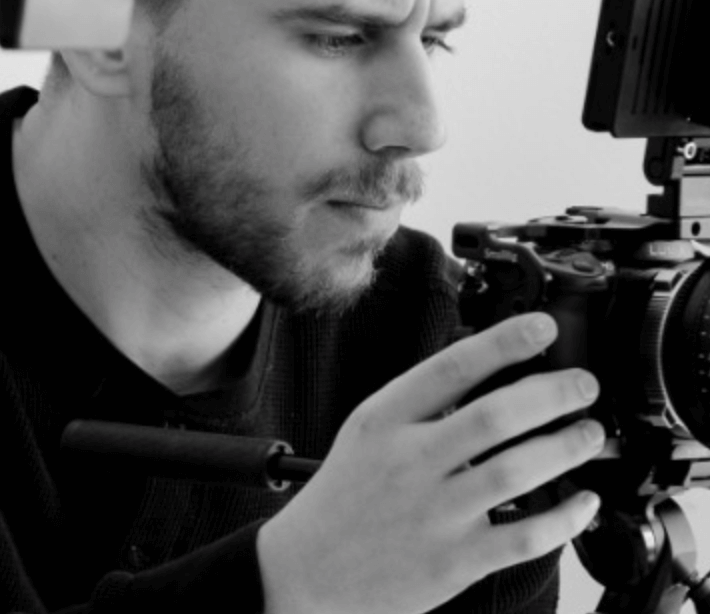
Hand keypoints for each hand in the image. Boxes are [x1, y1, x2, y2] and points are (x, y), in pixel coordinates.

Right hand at [257, 312, 602, 613]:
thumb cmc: (346, 492)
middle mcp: (408, 461)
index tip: (543, 328)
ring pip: (515, 472)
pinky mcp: (452, 563)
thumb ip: (420, 403)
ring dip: (565, 447)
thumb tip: (489, 369)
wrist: (308, 569)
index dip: (503, 343)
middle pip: (493, 417)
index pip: (450, 368)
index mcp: (384, 419)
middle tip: (584, 384)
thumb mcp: (368, 430)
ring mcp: (432, 514)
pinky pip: (522, 537)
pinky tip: (583, 501)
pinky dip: (564, 517)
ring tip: (589, 432)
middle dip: (551, 394)